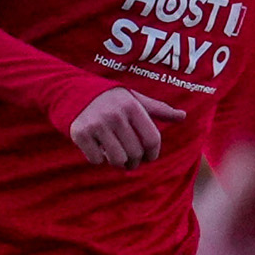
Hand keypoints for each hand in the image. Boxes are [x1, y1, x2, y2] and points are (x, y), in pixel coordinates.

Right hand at [68, 88, 183, 167]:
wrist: (71, 90)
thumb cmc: (111, 99)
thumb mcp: (135, 99)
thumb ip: (158, 109)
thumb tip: (183, 116)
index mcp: (132, 106)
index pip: (152, 139)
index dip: (153, 154)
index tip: (149, 157)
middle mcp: (115, 115)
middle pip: (136, 152)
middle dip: (136, 162)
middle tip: (132, 161)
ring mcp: (96, 124)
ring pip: (117, 159)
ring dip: (120, 164)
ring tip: (119, 160)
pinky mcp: (79, 133)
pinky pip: (96, 159)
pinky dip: (99, 160)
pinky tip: (99, 151)